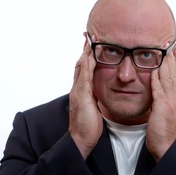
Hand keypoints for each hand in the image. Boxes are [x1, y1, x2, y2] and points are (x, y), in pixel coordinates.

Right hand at [68, 39, 101, 159]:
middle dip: (84, 50)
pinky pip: (84, 76)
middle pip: (80, 64)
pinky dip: (86, 64)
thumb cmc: (88, 126)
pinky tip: (90, 56)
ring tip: (90, 40)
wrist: (81, 138)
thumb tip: (97, 94)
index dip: (87, 57)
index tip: (91, 45)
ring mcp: (78, 91)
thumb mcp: (92, 108)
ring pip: (81, 67)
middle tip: (88, 36)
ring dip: (85, 52)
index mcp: (81, 91)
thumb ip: (94, 98)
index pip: (83, 69)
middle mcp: (77, 88)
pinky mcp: (81, 95)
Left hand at [146, 50, 175, 161]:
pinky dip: (156, 79)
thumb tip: (158, 91)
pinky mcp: (162, 108)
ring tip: (164, 51)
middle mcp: (175, 99)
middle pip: (173, 74)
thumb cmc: (162, 132)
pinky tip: (154, 70)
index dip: (174, 63)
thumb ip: (161, 100)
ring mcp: (170, 103)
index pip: (175, 77)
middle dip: (172, 59)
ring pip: (168, 79)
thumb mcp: (163, 112)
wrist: (165, 147)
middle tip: (171, 44)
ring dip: (166, 64)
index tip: (173, 51)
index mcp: (175, 99)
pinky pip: (158, 91)